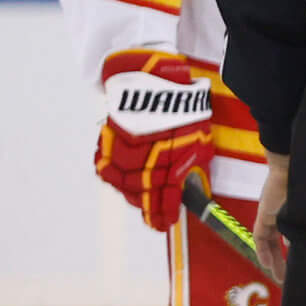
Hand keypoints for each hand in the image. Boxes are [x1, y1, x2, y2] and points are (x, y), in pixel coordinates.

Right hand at [93, 49, 214, 231]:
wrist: (154, 81)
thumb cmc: (184, 110)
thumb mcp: (200, 142)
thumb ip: (195, 168)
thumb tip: (193, 187)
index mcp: (170, 167)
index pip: (164, 203)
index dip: (163, 216)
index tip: (164, 223)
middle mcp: (144, 164)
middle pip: (140, 197)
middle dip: (147, 208)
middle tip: (151, 214)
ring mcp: (123, 154)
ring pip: (121, 185)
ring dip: (130, 193)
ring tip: (137, 196)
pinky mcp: (108, 141)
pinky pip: (104, 166)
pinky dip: (112, 174)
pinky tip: (120, 177)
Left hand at [251, 153, 288, 283]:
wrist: (290, 166)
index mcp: (292, 213)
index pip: (293, 236)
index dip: (297, 249)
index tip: (304, 261)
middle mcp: (280, 216)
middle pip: (279, 243)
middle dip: (284, 260)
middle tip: (290, 276)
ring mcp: (270, 217)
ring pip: (270, 244)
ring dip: (274, 261)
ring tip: (280, 277)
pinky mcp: (263, 217)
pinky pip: (261, 240)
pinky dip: (264, 253)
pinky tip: (267, 266)